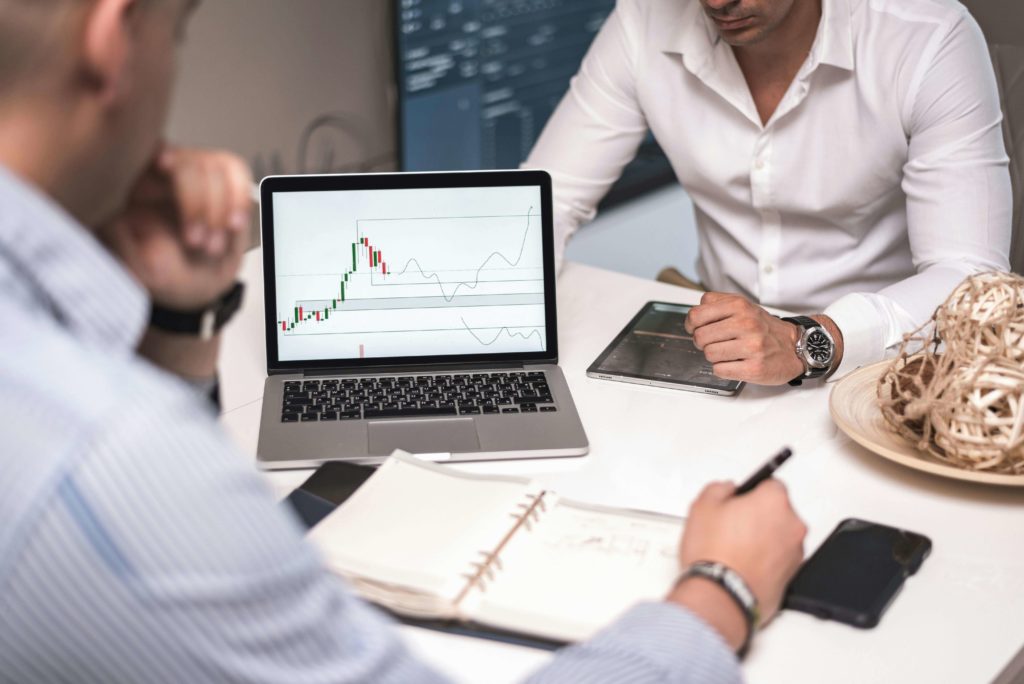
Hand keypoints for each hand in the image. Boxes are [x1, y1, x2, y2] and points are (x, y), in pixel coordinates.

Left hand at [101, 145, 252, 309]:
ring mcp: (196, 175)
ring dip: (219, 212)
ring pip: (215, 169)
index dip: (157, 152)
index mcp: (134, 186)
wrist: (196, 289)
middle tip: (197, 243)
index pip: (143, 153)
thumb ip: (113, 236)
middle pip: (186, 162)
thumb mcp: (130, 267)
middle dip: (197, 205)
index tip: (163, 164)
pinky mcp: (224, 183)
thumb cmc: (162, 277)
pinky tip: (233, 226)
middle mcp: (164, 174)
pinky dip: (238, 200)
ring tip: (211, 247)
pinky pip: (236, 173)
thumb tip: (103, 205)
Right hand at [668, 480, 805, 649]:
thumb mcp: (702, 506)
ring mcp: (794, 553)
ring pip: (779, 536)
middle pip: (778, 511)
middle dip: (758, 515)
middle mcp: (792, 525)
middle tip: (731, 525)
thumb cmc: (715, 554)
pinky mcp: (791, 576)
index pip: (771, 484)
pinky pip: (778, 559)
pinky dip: (765, 560)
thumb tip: (726, 490)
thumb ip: (718, 488)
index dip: (750, 492)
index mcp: (774, 501)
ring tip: (733, 549)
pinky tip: (741, 565)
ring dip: (763, 538)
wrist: (721, 596)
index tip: (738, 501)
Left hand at [685, 292, 803, 384]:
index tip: (696, 329)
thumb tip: (693, 316)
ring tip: (728, 353)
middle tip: (716, 343)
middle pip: (700, 337)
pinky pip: (719, 370)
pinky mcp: (754, 368)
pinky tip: (735, 363)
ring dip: (714, 356)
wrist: (794, 346)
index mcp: (740, 306)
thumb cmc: (763, 327)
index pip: (696, 315)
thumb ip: (716, 303)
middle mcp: (746, 324)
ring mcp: (752, 347)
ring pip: (709, 354)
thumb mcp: (742, 306)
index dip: (691, 325)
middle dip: (703, 342)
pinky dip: (723, 369)